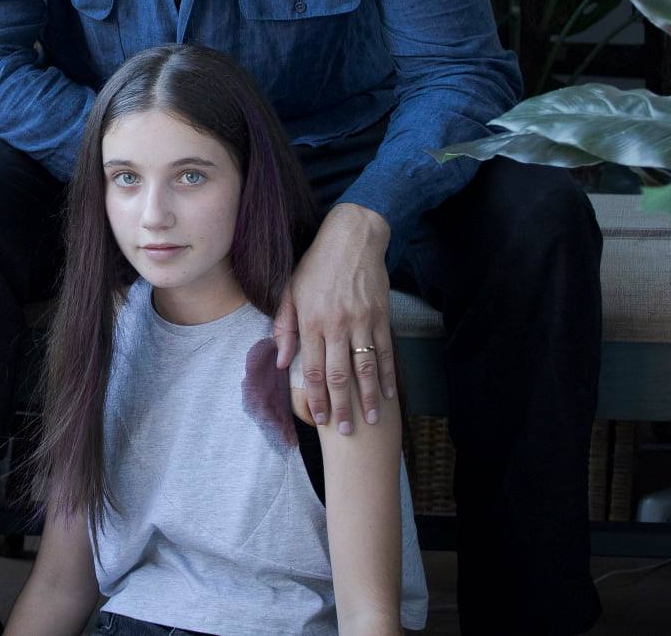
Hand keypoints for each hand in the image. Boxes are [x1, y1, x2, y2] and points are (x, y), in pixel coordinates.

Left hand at [272, 202, 395, 434]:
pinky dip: (388, 375)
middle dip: (341, 406)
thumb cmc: (316, 265)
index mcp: (311, 320)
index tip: (318, 418)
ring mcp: (362, 320)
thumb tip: (282, 361)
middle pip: (340, 374)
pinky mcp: (381, 315)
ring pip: (365, 367)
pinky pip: (385, 351)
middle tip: (343, 431)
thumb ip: (284, 326)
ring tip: (369, 421)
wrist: (352, 238)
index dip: (316, 397)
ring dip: (367, 398)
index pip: (313, 368)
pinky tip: (388, 394)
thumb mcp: (289, 290)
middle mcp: (336, 324)